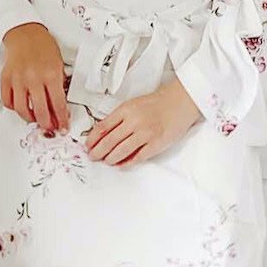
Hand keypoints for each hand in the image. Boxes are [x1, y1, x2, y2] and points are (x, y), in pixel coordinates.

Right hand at [1, 23, 68, 133]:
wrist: (25, 33)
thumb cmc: (43, 46)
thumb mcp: (59, 64)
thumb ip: (59, 85)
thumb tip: (59, 106)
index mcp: (51, 74)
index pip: (58, 105)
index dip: (62, 120)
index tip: (63, 127)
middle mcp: (34, 79)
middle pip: (41, 112)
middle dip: (47, 124)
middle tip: (50, 127)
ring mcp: (18, 80)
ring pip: (22, 110)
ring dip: (31, 119)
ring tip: (36, 119)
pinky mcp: (6, 79)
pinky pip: (8, 101)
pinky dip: (15, 108)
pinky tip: (22, 107)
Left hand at [84, 76, 202, 166]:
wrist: (178, 102)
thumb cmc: (156, 104)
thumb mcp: (132, 105)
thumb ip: (118, 118)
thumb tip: (103, 134)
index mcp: (126, 110)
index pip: (103, 127)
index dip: (92, 139)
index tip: (88, 146)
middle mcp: (134, 121)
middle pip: (109, 141)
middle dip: (98, 152)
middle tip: (93, 157)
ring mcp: (145, 134)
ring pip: (121, 151)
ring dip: (110, 158)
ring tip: (106, 161)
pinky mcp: (156, 144)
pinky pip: (138, 157)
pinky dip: (127, 162)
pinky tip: (121, 164)